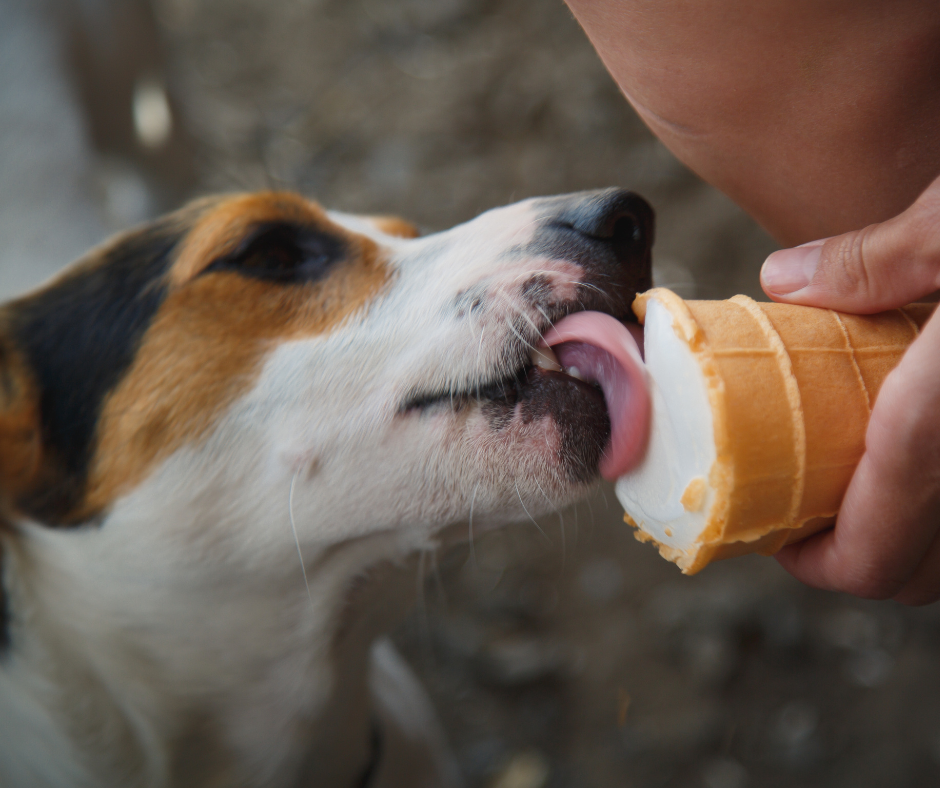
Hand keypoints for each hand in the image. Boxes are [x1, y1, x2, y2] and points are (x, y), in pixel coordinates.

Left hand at [760, 172, 939, 604]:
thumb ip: (877, 260)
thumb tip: (783, 279)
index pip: (871, 559)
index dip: (815, 564)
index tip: (783, 535)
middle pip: (915, 581)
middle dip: (853, 557)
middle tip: (808, 508)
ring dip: (908, 545)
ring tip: (860, 491)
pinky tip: (929, 468)